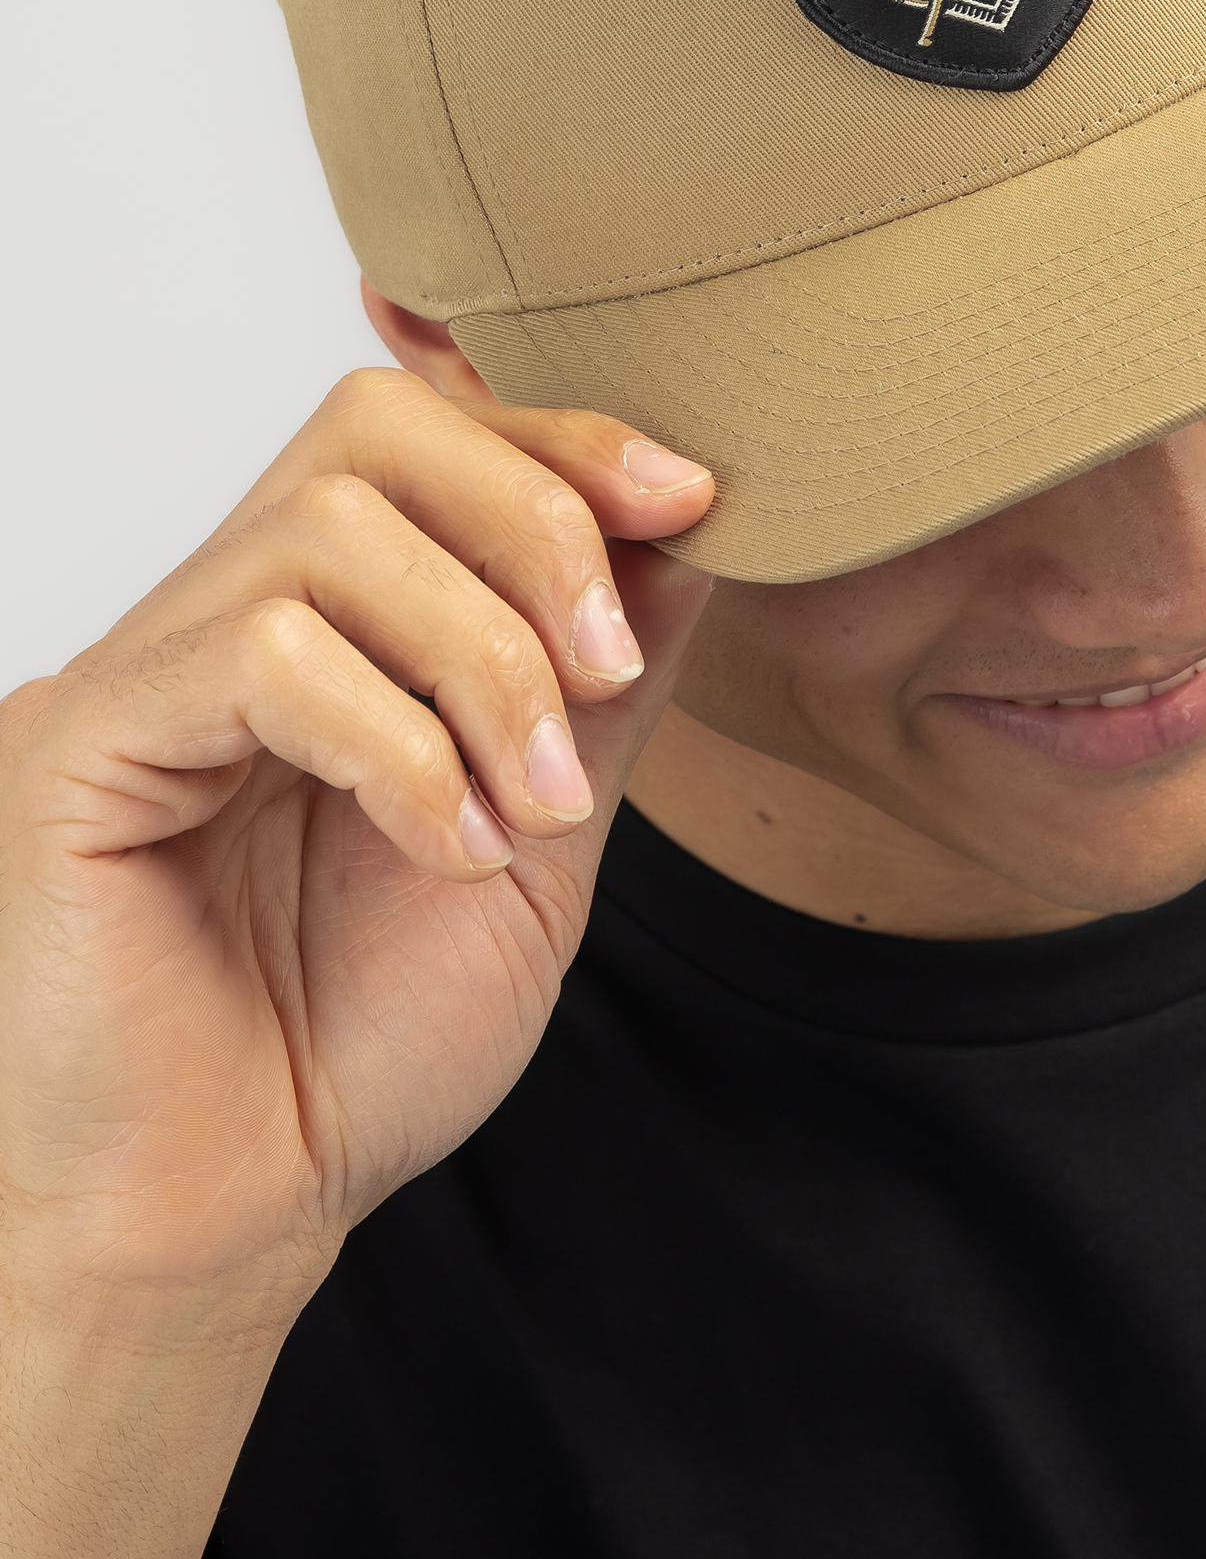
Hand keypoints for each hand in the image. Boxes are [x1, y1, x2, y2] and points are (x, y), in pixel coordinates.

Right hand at [0, 368, 716, 1333]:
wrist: (231, 1212)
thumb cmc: (361, 1041)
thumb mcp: (542, 841)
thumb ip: (597, 691)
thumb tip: (682, 537)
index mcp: (330, 625)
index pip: (432, 438)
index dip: (562, 444)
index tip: (689, 499)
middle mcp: (226, 618)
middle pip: (374, 429)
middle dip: (534, 521)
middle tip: (608, 666)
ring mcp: (148, 673)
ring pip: (330, 528)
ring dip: (482, 657)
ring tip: (534, 801)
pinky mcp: (82, 744)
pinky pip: (260, 653)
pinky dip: (396, 741)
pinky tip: (448, 846)